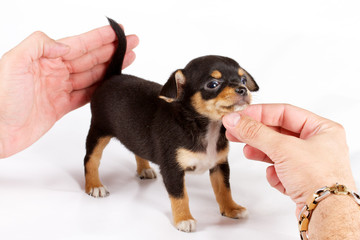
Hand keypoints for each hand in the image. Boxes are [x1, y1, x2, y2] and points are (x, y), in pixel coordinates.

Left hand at [0, 25, 138, 157]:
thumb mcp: (14, 62)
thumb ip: (39, 45)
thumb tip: (66, 46)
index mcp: (46, 58)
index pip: (80, 44)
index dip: (101, 37)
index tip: (118, 31)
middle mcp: (55, 71)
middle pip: (90, 58)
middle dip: (113, 50)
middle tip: (131, 43)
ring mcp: (59, 89)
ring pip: (91, 75)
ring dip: (110, 67)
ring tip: (128, 60)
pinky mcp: (60, 107)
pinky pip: (85, 95)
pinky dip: (100, 88)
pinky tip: (110, 83)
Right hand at [222, 104, 356, 214]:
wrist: (325, 214)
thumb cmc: (319, 179)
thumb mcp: (283, 148)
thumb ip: (255, 132)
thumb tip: (235, 120)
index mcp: (322, 129)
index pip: (284, 112)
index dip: (259, 113)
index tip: (240, 116)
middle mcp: (318, 145)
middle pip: (279, 132)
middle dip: (256, 133)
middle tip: (235, 131)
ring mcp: (310, 164)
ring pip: (278, 151)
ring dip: (261, 152)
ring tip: (248, 151)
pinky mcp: (302, 180)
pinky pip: (282, 170)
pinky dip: (275, 173)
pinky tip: (276, 177)